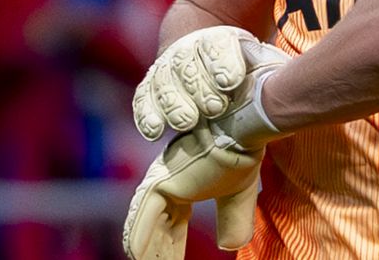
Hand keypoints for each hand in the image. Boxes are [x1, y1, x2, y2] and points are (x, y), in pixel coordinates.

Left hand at [122, 123, 262, 257]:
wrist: (242, 131)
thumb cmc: (242, 154)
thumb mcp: (238, 197)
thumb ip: (233, 220)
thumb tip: (231, 246)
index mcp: (184, 183)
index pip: (174, 221)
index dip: (172, 245)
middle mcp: (168, 181)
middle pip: (158, 226)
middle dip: (159, 250)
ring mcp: (161, 181)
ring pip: (148, 226)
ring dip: (149, 251)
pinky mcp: (160, 183)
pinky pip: (143, 220)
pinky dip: (140, 241)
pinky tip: (136, 258)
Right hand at [133, 26, 289, 146]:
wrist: (202, 48)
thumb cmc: (244, 63)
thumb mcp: (262, 59)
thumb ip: (276, 70)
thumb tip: (302, 82)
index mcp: (220, 40)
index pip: (218, 46)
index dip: (223, 62)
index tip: (232, 81)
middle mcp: (189, 51)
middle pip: (190, 66)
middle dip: (202, 86)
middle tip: (215, 107)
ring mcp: (167, 69)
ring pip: (165, 82)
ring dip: (176, 103)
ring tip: (189, 122)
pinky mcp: (151, 88)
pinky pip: (144, 99)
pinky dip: (147, 114)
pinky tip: (155, 132)